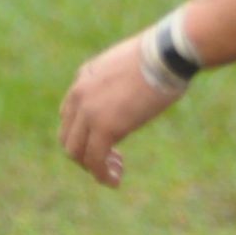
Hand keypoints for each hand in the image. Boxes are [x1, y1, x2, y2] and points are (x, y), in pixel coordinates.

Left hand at [58, 31, 182, 188]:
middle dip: (85, 153)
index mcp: (83, 77)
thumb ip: (119, 80)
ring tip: (114, 173)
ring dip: (92, 167)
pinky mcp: (105, 128)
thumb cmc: (161, 55)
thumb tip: (133, 92)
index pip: (69, 115)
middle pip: (68, 136)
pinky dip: (102, 174)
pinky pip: (95, 160)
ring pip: (76, 152)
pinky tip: (115, 180)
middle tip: (110, 160)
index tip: (107, 140)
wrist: (167, 53)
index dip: (84, 134)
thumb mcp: (129, 63)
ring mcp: (89, 112)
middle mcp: (79, 94)